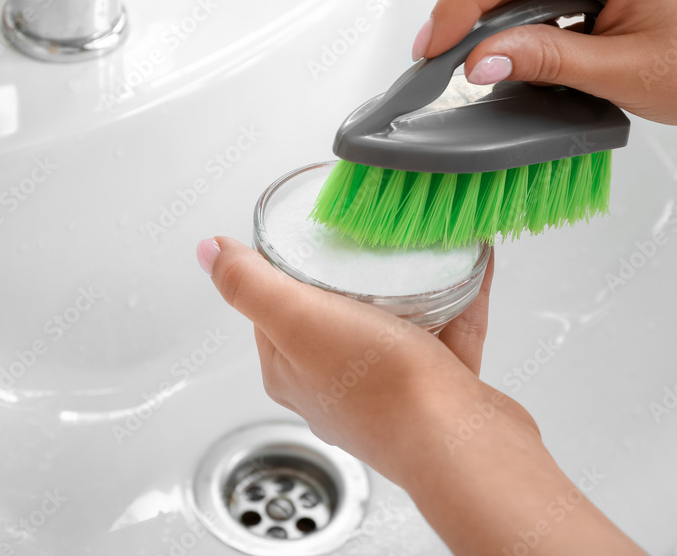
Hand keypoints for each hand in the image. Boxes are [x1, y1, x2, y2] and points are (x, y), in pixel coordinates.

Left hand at [198, 237, 643, 553]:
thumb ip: (249, 284)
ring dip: (410, 285)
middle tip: (370, 239)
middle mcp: (334, 386)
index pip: (274, 309)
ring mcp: (387, 390)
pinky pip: (444, 331)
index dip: (287, 269)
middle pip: (336, 314)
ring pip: (395, 322)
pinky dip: (455, 299)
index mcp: (291, 370)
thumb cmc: (381, 387)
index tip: (309, 237)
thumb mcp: (299, 319)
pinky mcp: (435, 390)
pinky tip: (468, 270)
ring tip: (421, 249)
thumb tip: (207, 252)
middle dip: (354, 274)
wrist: (457, 438)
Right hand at [413, 0, 676, 126]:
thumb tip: (478, 62)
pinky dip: (513, 9)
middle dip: (467, 7)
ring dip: (488, 10)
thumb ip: (544, 61)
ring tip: (473, 58)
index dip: (463, 1)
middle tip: (442, 61)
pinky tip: (506, 43)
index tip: (433, 46)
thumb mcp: (620, 74)